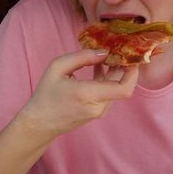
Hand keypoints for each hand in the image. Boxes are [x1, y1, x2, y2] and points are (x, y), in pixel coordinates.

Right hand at [19, 48, 138, 136]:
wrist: (40, 123)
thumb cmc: (46, 94)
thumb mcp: (57, 68)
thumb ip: (82, 57)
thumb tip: (104, 52)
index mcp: (88, 94)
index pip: (124, 88)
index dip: (132, 73)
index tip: (131, 56)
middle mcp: (98, 106)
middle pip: (122, 86)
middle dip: (124, 67)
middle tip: (120, 50)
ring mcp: (99, 112)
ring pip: (116, 90)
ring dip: (115, 73)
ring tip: (107, 55)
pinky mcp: (97, 113)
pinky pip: (109, 94)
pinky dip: (108, 80)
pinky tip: (99, 67)